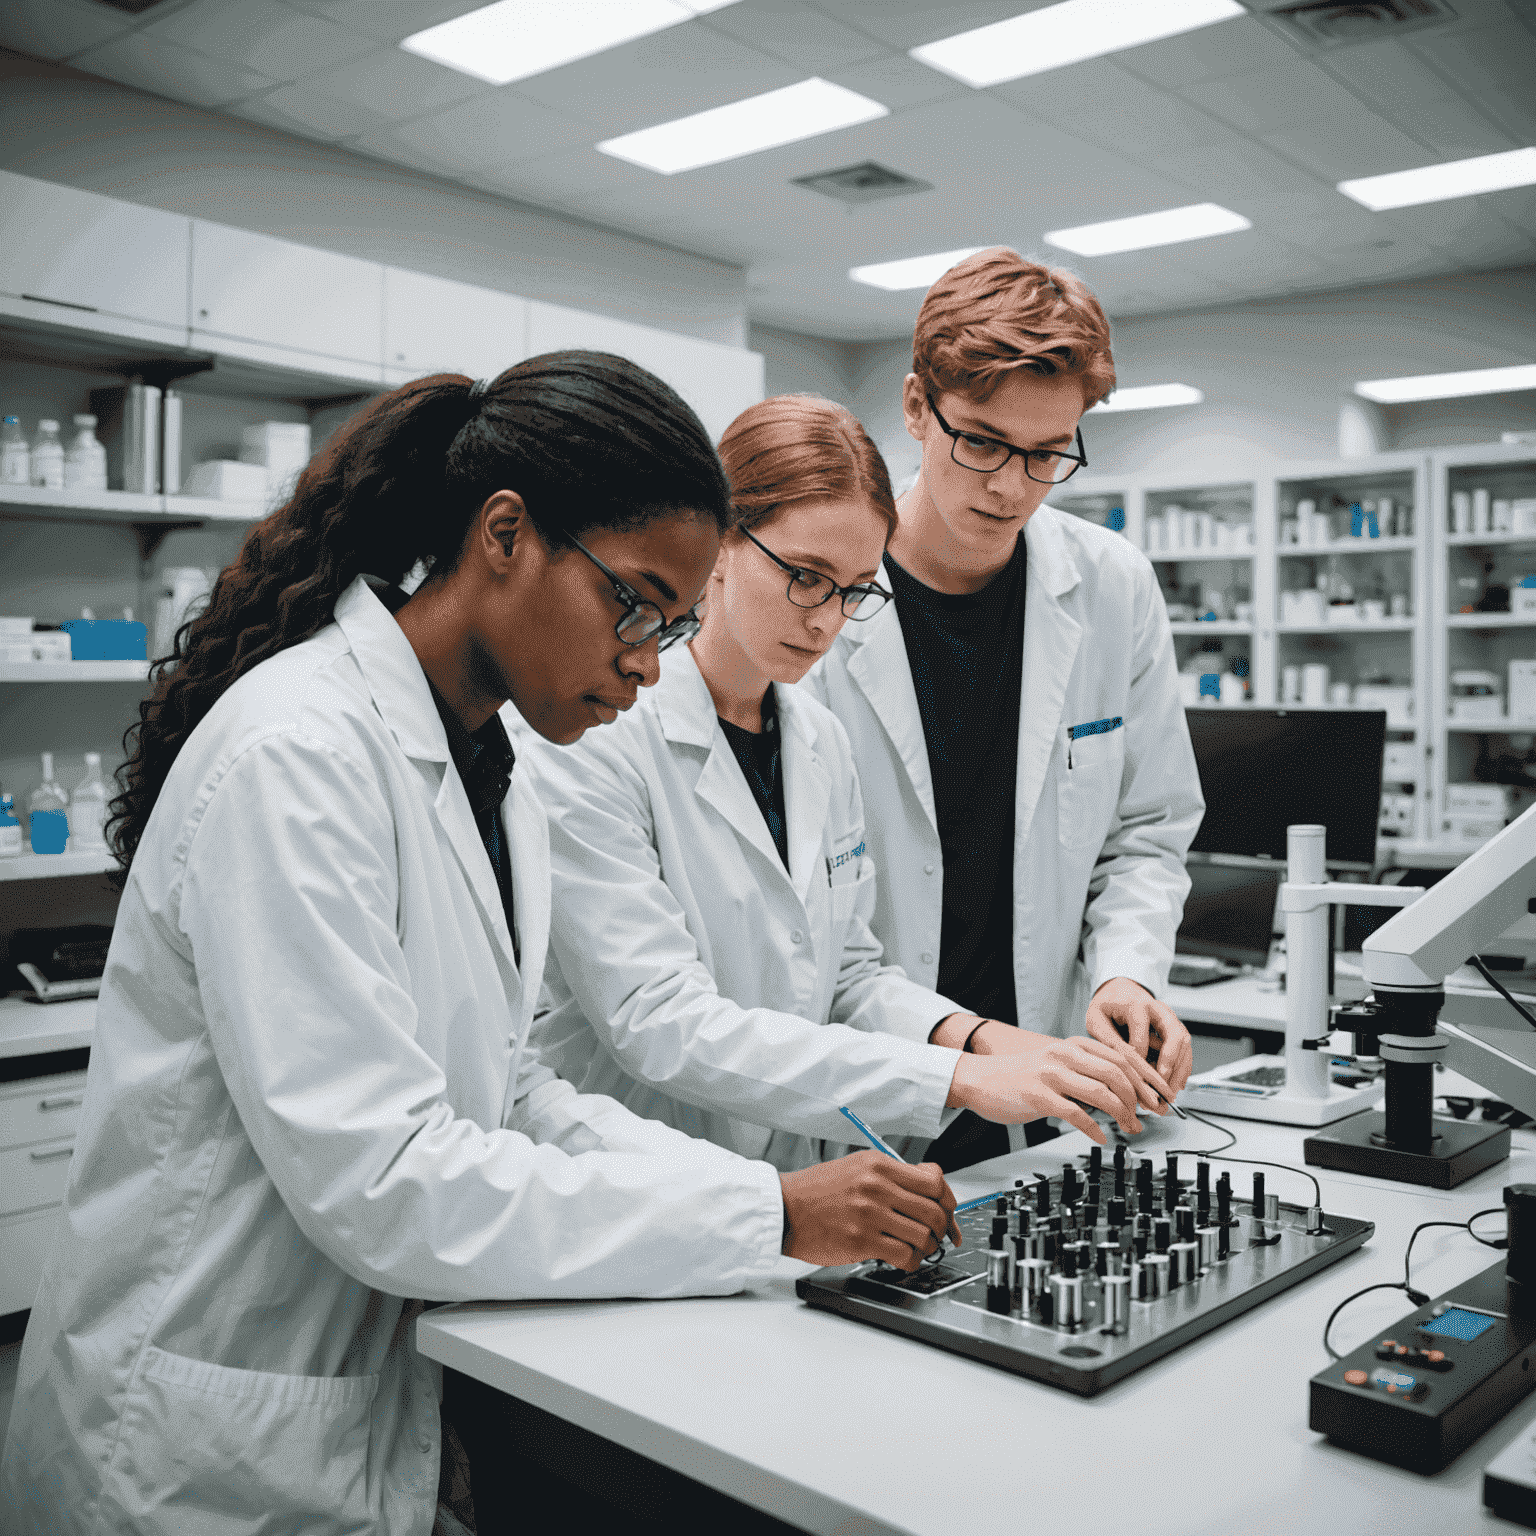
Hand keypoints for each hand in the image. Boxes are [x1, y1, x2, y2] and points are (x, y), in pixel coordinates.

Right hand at [780, 1152, 958, 1271]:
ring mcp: (869, 1214)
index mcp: (878, 1164)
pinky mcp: (862, 1241)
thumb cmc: (818, 1191)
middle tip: (938, 1235)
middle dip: (942, 1228)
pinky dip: (911, 1261)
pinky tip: (903, 1259)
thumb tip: (930, 1181)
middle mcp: (876, 1186)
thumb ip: (893, 1174)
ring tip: (919, 1248)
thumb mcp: (857, 1166)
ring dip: (928, 1247)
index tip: (948, 1211)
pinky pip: (904, 1255)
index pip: (933, 1181)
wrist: (785, 1209)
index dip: (947, 1200)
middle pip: (933, 1210)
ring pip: (923, 1235)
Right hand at [965, 1020, 1177, 1118]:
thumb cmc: (1020, 1076)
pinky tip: (1100, 1137)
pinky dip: (1094, 1128)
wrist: (980, 1078)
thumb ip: (1085, 1072)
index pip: (1122, 1057)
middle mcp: (1065, 1054)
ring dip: (1122, 1115)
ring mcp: (1052, 1074)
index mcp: (1073, 1044)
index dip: (1146, 1079)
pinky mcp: (1039, 1096)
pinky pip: (1076, 1114)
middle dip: (1139, 1099)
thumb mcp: (1057, 1063)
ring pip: (1102, 1092)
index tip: (1160, 1098)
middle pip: (1117, 1073)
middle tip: (1146, 1117)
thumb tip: (1121, 1094)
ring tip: (1129, 1129)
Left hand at [1086, 977, 1194, 1095]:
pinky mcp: (1174, 1029)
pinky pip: (1185, 1048)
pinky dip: (1183, 1068)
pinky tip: (1175, 1084)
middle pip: (1174, 1033)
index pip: (1141, 1030)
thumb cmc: (1106, 1007)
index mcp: (1135, 1004)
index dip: (1138, 1054)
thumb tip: (1124, 1063)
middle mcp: (1158, 1009)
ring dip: (1179, 1069)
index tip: (1134, 1074)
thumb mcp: (1096, 1019)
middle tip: (1162, 1083)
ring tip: (1169, 1091)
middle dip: (1171, 1061)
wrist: (1118, 993)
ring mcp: (1169, 1018)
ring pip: (1184, 1042)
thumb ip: (1107, 1039)